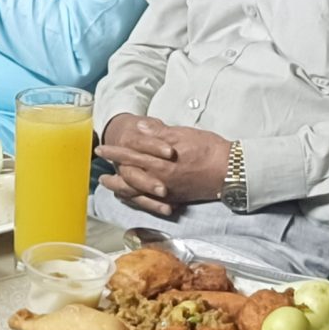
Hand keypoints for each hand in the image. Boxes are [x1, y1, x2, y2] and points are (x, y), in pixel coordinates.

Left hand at [96, 116, 230, 214]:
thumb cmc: (209, 149)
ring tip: (109, 185)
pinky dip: (136, 198)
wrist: (229, 171)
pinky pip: (149, 201)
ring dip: (120, 187)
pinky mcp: (175, 198)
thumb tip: (140, 128)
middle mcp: (160, 179)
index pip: (131, 155)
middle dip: (113, 171)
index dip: (115, 152)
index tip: (101, 149)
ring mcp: (167, 191)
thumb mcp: (183, 135)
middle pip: (129, 176)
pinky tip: (131, 196)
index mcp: (161, 161)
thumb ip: (160, 134)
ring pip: (137, 192)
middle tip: (99, 171)